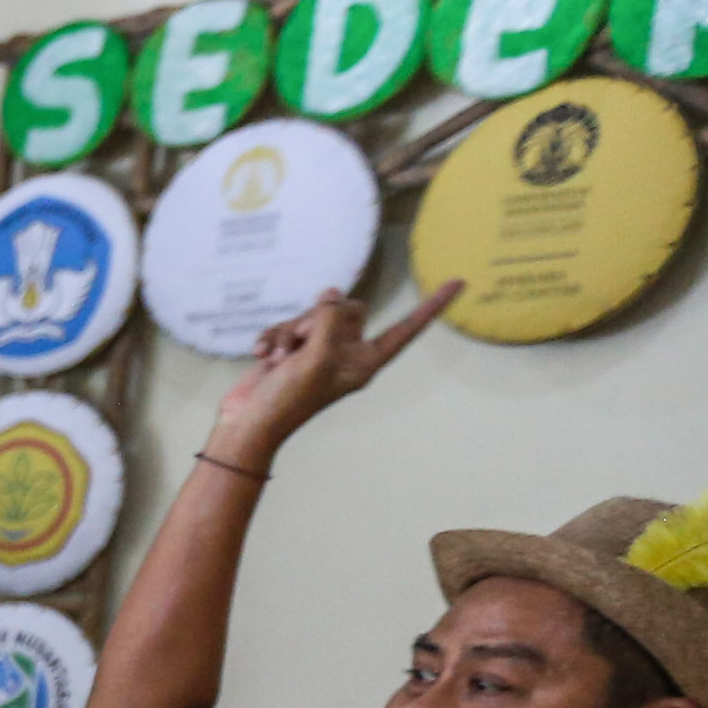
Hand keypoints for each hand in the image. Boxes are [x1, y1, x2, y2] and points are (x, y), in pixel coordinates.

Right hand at [205, 280, 458, 472]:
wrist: (248, 424)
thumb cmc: (288, 400)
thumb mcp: (316, 357)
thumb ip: (329, 319)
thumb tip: (330, 294)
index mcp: (364, 362)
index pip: (405, 328)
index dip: (431, 306)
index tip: (459, 282)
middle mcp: (345, 354)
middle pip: (348, 309)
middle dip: (319, 318)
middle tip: (302, 343)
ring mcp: (318, 351)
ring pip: (315, 314)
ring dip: (291, 331)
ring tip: (280, 357)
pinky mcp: (293, 350)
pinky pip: (289, 325)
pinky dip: (274, 337)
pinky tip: (263, 356)